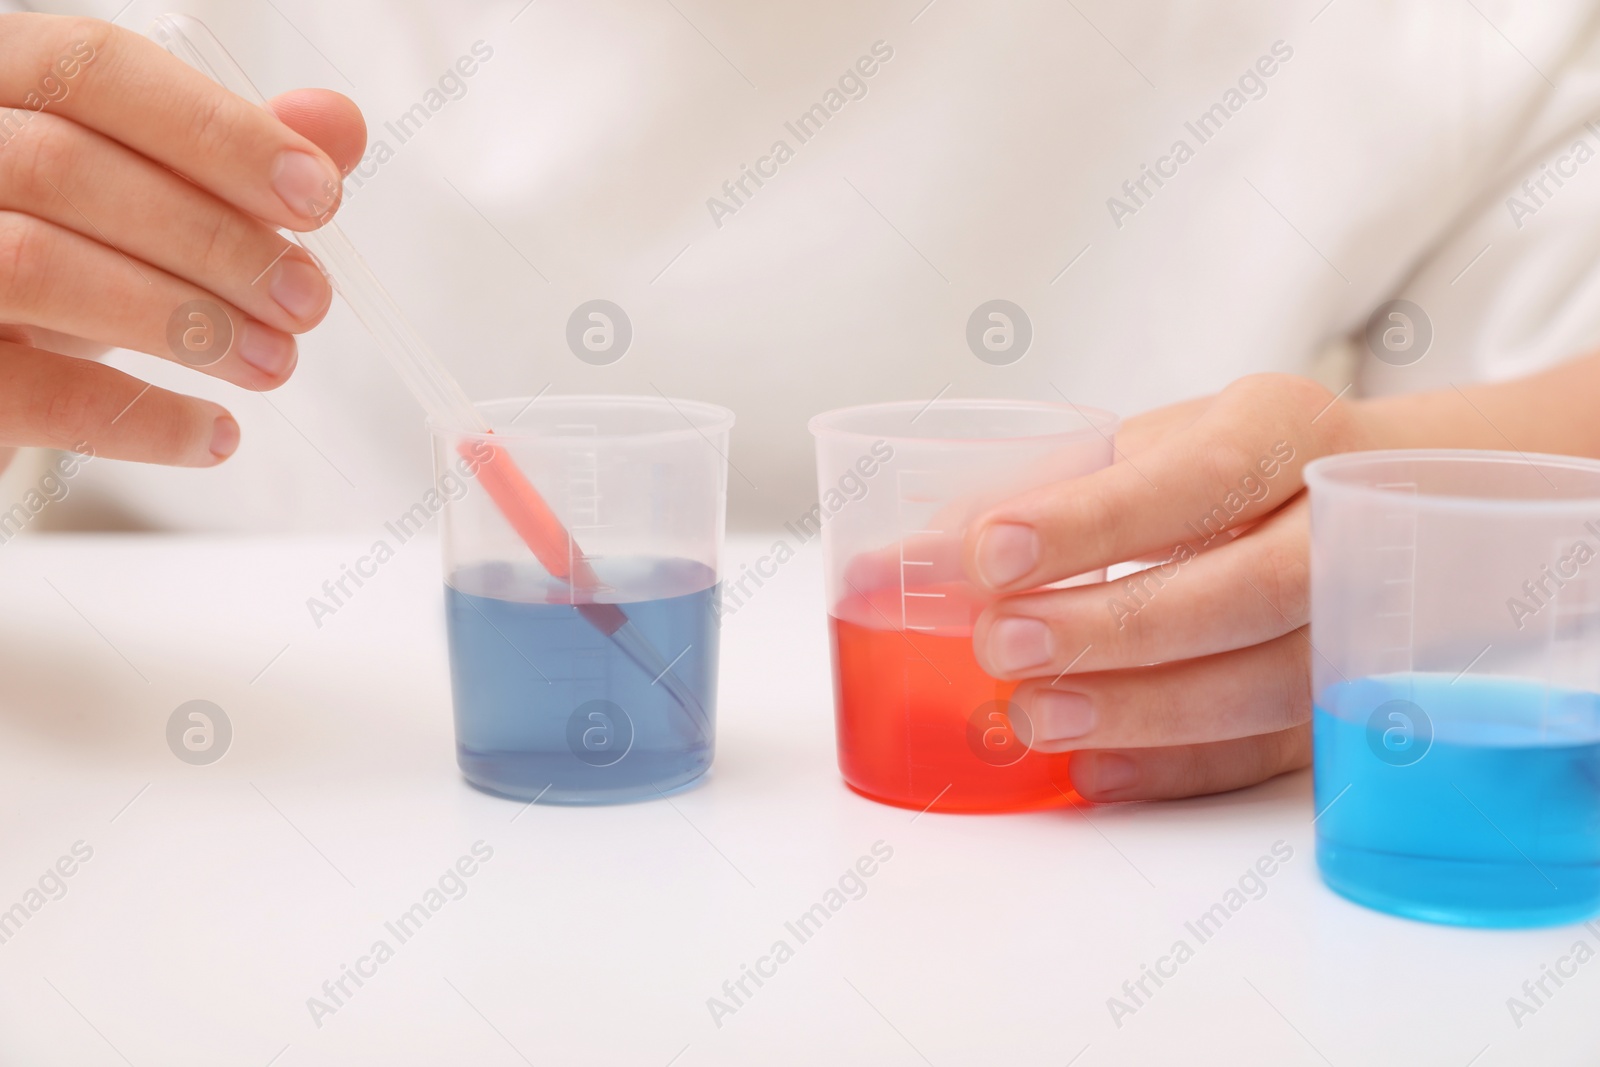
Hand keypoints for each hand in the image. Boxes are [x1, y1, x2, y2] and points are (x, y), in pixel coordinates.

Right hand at [0, 14, 364, 467]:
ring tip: (273, 361)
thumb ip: (228, 157)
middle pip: (68, 168)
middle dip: (215, 240)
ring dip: (186, 321)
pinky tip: (215, 434)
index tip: (316, 194)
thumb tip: (336, 126)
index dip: (217, 131)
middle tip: (307, 299)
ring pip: (39, 267)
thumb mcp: (142, 194)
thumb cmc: (62, 252)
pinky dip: (140, 418)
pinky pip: (33, 393)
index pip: (92, 70)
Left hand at [962, 374, 1370, 801]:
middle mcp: (1347, 519)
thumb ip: (1047, 492)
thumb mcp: (1159, 445)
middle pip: (1254, 586)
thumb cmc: (1239, 469)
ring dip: (1147, 710)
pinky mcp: (1361, 700)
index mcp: (1286, 427)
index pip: (1202, 473)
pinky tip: (1097, 774)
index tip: (990, 550)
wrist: (1402, 496)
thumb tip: (916, 556)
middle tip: (1003, 645)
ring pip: (1275, 682)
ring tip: (1037, 717)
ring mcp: (1372, 619)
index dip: (1096, 519)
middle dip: (1119, 624)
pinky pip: (1278, 751)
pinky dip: (1182, 768)